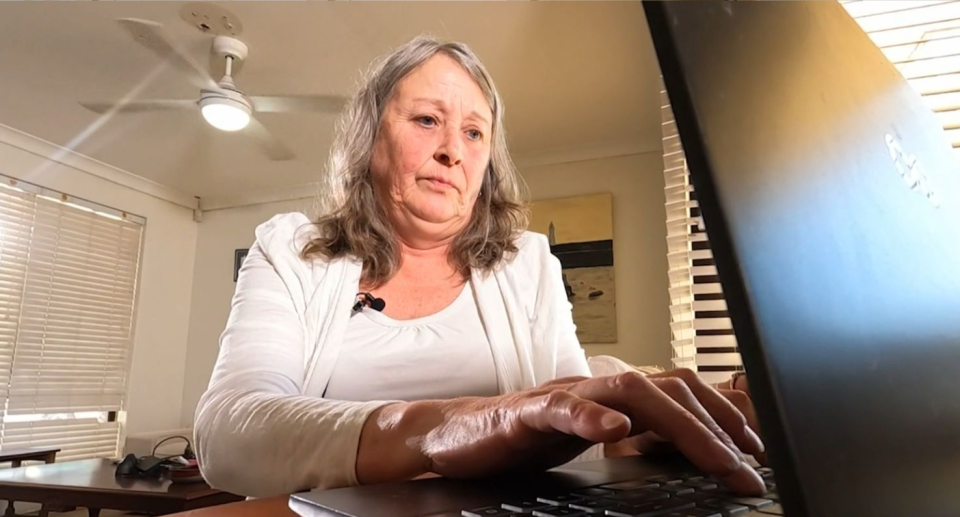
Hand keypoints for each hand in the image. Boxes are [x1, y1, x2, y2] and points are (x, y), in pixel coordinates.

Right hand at [404, 370, 764, 494]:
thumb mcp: (591, 441)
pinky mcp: (523, 413)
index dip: (723, 414)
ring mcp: (560, 396)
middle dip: (715, 427)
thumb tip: (693, 457)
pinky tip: (613, 432)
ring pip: (626, 392)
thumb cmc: (523, 439)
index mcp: (612, 397)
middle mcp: (593, 388)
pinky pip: (559, 408)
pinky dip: (589, 418)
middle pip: (665, 388)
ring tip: (712, 456)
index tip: (755, 451)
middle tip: (746, 467)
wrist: (455, 436)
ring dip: (678, 424)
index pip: (679, 390)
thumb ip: (635, 440)